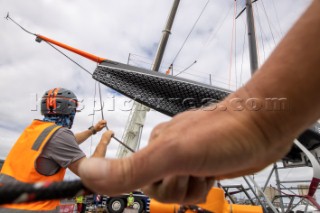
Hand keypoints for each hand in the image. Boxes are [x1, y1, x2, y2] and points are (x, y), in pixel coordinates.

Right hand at [79, 104, 292, 202]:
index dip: (142, 184)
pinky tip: (215, 173)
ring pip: (177, 193)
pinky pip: (194, 189)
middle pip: (158, 191)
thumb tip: (89, 172)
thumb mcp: (173, 153)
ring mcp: (186, 159)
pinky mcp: (203, 165)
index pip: (131, 179)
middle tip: (192, 170)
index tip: (148, 173)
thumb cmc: (223, 133)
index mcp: (153, 146)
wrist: (262, 126)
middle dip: (177, 189)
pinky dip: (205, 187)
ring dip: (194, 188)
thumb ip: (131, 168)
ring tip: (207, 169)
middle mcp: (167, 152)